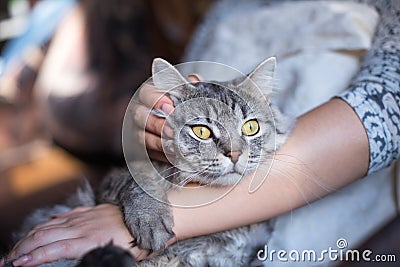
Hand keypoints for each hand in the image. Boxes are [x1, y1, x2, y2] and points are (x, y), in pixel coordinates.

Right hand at [6, 204, 148, 265]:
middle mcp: (82, 227)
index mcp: (89, 241)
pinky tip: (39, 230)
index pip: (52, 249)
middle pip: (44, 236)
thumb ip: (100, 259)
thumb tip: (84, 263)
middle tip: (8, 261)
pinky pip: (61, 217)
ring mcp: (83, 217)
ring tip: (17, 248)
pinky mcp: (87, 211)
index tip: (17, 266)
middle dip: (22, 249)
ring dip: (29, 237)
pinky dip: (45, 224)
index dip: (32, 258)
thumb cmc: (138, 239)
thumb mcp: (123, 257)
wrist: (151, 213)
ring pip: (49, 225)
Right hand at [133, 74, 200, 161]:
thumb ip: (193, 87)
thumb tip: (194, 81)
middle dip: (157, 124)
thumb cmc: (190, 106)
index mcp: (151, 94)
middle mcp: (141, 111)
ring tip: (174, 146)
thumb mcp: (193, 94)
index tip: (170, 106)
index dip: (156, 99)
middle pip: (140, 116)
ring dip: (159, 142)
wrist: (195, 127)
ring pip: (142, 136)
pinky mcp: (144, 149)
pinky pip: (148, 153)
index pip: (147, 93)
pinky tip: (174, 156)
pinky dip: (161, 155)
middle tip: (173, 130)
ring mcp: (140, 130)